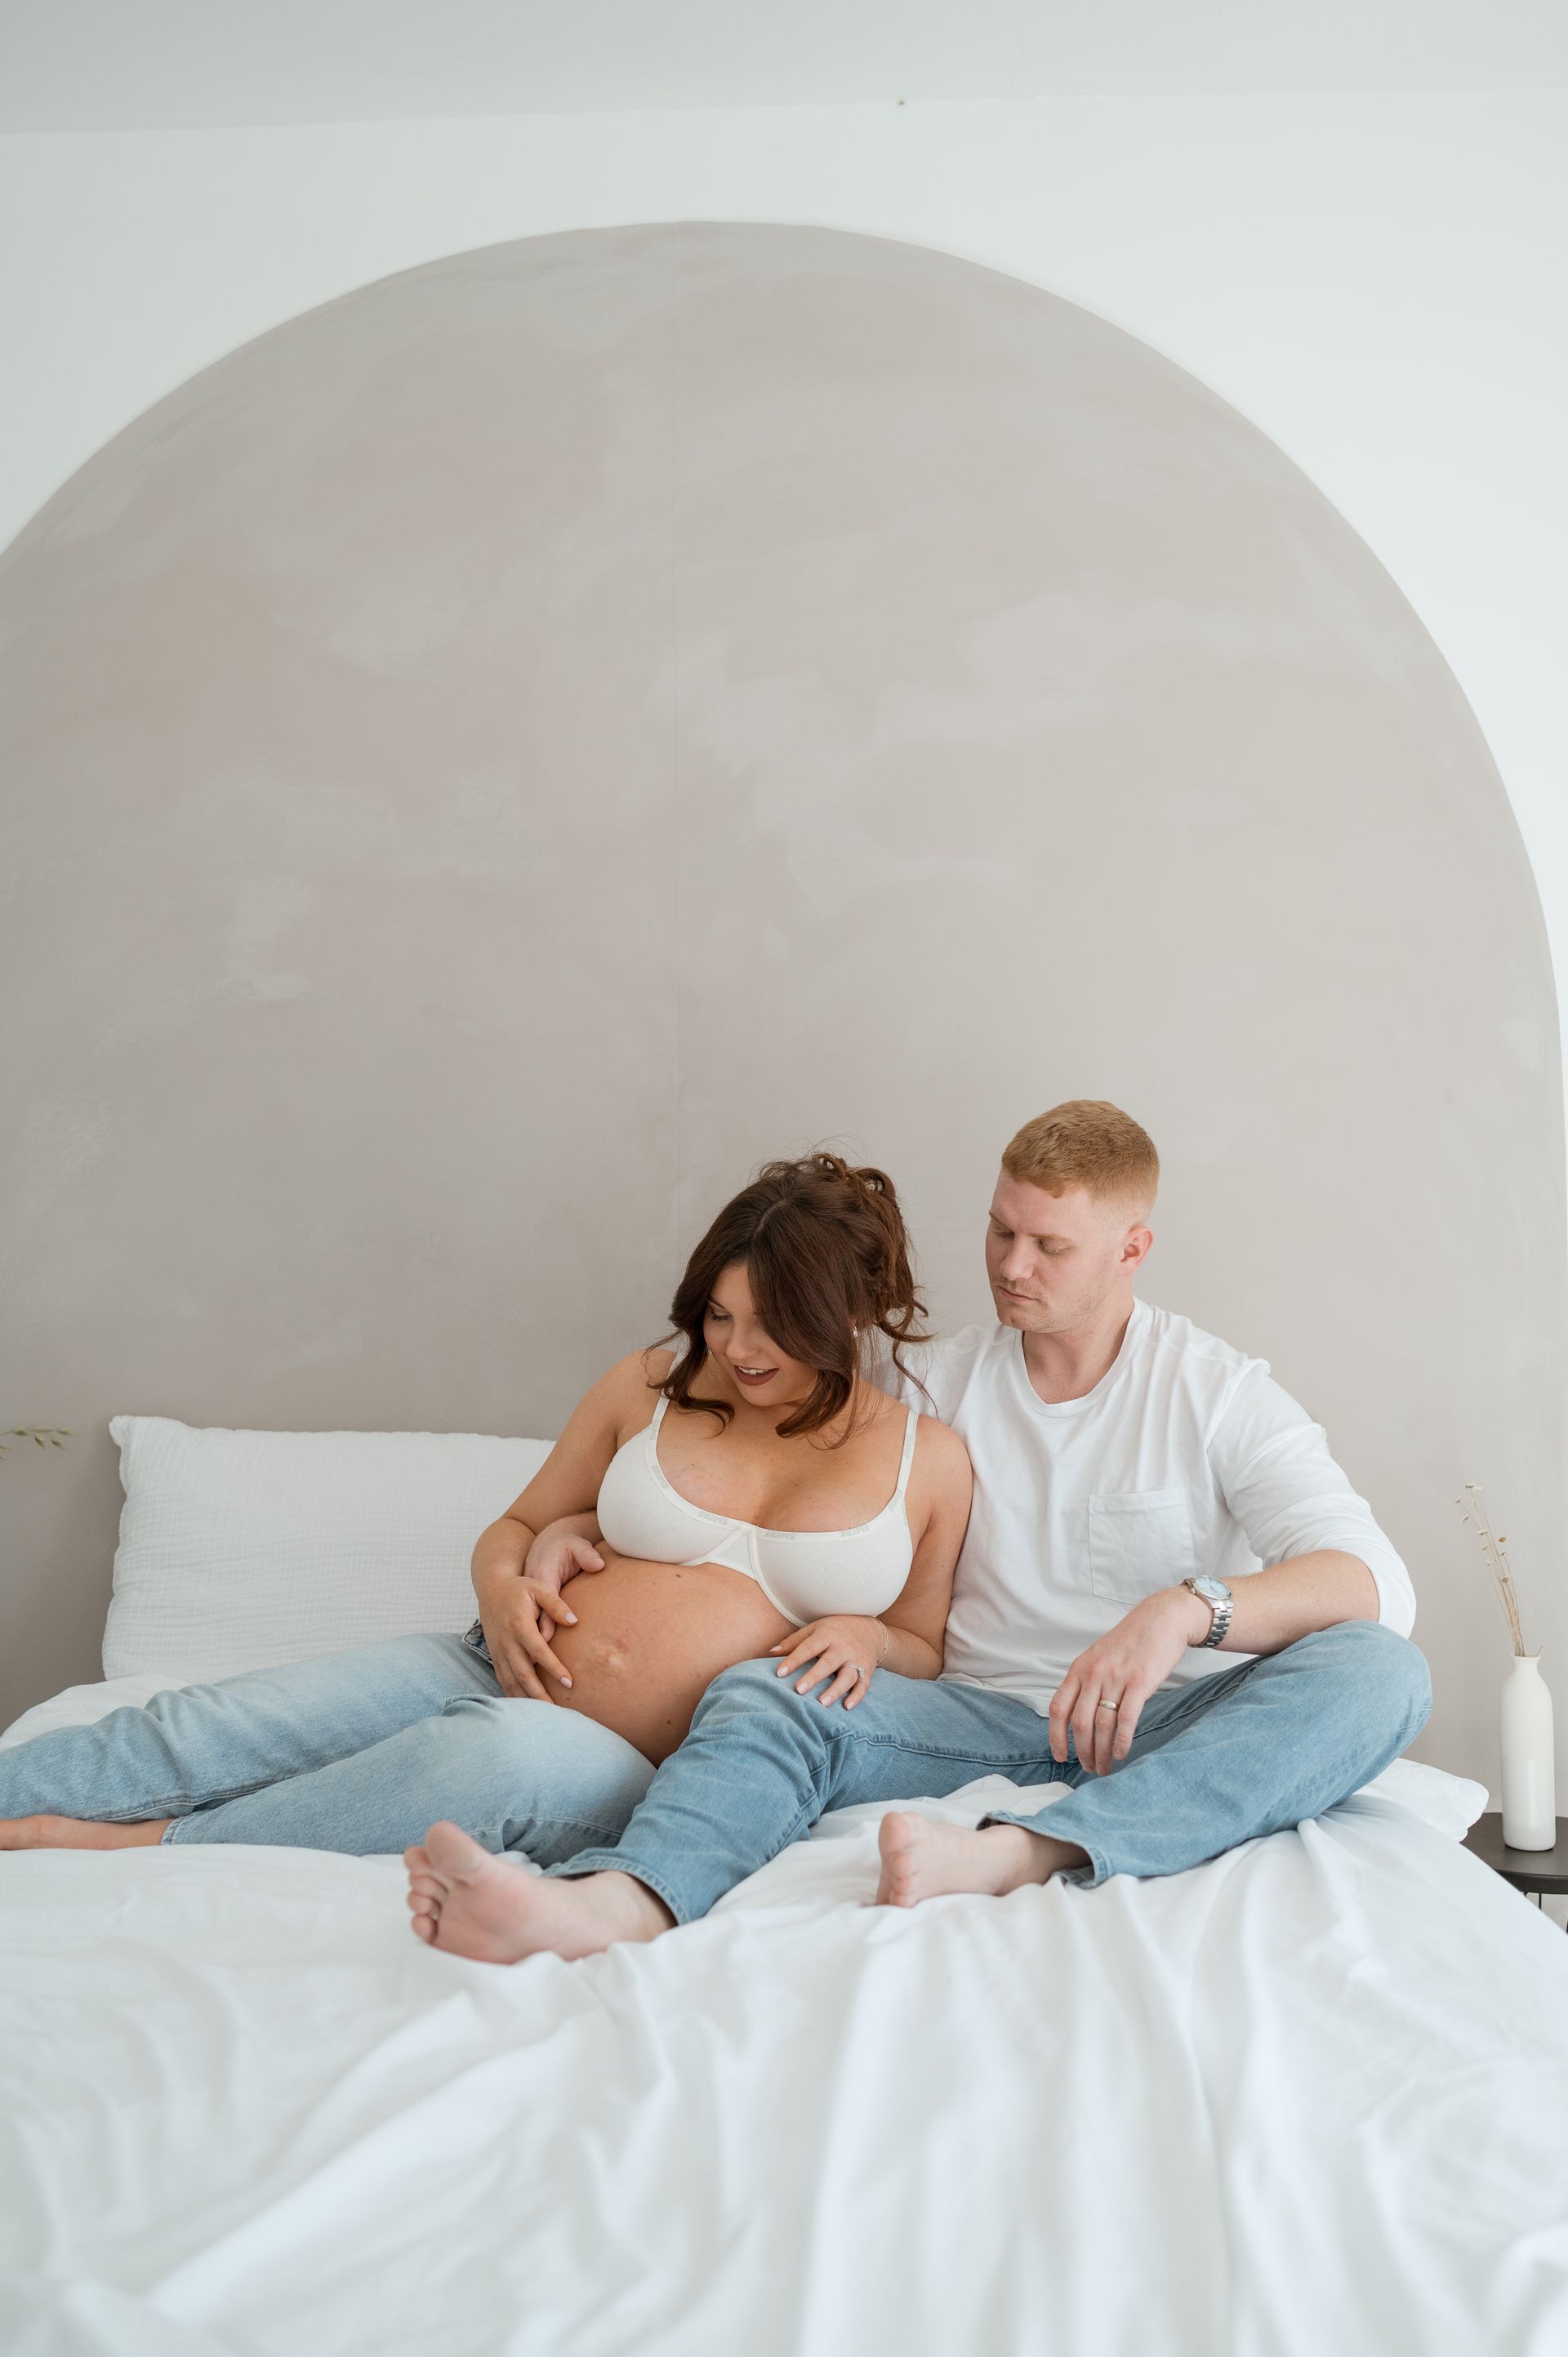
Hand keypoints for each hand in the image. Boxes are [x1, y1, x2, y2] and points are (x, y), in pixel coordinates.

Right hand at [477, 1528, 605, 1701]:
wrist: (492, 1588)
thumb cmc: (520, 1588)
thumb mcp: (539, 1587)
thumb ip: (556, 1604)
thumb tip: (574, 1621)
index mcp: (519, 1624)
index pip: (538, 1651)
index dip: (553, 1668)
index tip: (569, 1682)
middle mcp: (507, 1641)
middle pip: (523, 1674)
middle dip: (540, 1694)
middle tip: (558, 1711)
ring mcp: (499, 1651)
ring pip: (511, 1681)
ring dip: (526, 1700)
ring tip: (545, 1717)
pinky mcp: (496, 1656)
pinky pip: (503, 1680)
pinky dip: (513, 1696)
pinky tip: (526, 1709)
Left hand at [769, 1615, 885, 1708]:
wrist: (871, 1630)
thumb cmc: (836, 1630)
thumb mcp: (815, 1628)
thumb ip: (794, 1641)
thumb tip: (770, 1653)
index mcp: (827, 1635)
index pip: (808, 1648)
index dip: (794, 1660)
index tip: (779, 1673)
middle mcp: (843, 1647)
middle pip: (828, 1663)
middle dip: (814, 1677)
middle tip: (799, 1690)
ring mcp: (856, 1660)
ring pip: (847, 1676)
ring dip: (835, 1690)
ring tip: (822, 1703)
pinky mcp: (866, 1671)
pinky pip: (863, 1685)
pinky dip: (857, 1696)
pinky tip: (846, 1707)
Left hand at [1048, 1587, 1209, 1775]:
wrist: (1160, 1619)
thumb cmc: (1130, 1642)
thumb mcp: (1097, 1657)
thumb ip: (1086, 1683)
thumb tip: (1077, 1719)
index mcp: (1079, 1669)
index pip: (1058, 1709)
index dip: (1056, 1737)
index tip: (1060, 1757)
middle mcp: (1094, 1674)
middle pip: (1080, 1723)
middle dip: (1082, 1752)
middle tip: (1089, 1768)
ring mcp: (1117, 1678)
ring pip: (1102, 1725)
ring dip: (1102, 1752)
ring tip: (1105, 1768)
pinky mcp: (1140, 1682)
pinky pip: (1126, 1719)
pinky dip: (1121, 1741)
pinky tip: (1121, 1754)